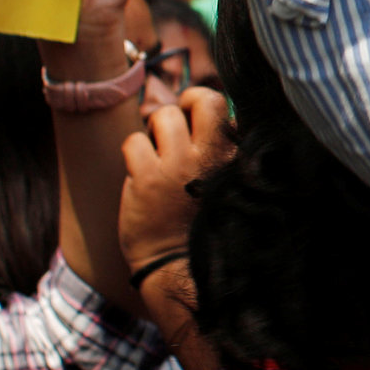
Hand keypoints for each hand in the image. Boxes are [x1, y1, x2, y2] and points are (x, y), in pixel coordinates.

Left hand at [119, 87, 231, 291]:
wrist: (178, 268)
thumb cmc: (204, 226)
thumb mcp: (229, 187)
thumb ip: (228, 154)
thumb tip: (224, 119)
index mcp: (234, 159)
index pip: (225, 108)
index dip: (205, 104)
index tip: (196, 113)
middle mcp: (210, 158)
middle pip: (202, 100)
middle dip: (186, 102)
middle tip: (176, 118)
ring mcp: (178, 166)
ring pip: (163, 116)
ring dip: (155, 130)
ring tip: (156, 152)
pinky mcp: (147, 178)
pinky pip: (134, 142)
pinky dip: (134, 153)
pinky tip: (140, 171)